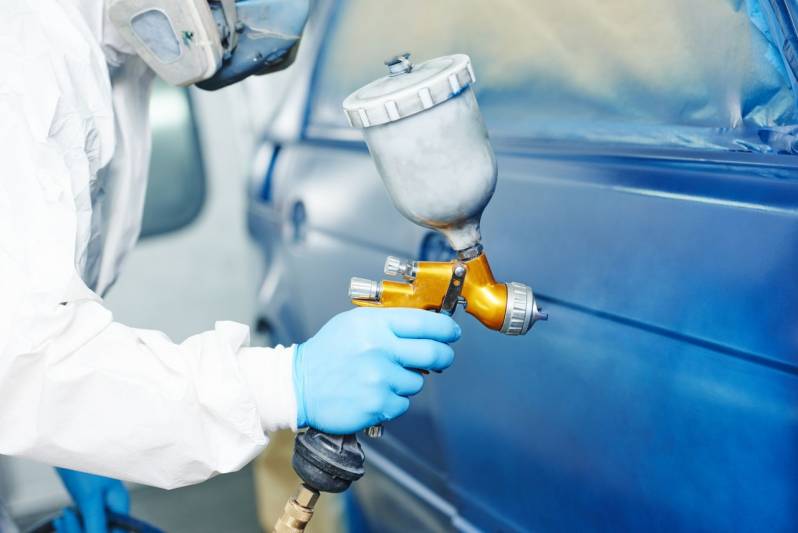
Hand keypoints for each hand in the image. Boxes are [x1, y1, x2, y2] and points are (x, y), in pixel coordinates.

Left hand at [54, 468, 128, 532]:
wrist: (66, 445)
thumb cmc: (83, 462)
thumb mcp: (90, 497)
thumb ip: (97, 520)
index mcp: (120, 502)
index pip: (119, 530)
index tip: (89, 530)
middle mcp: (113, 504)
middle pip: (103, 529)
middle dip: (82, 530)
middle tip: (69, 520)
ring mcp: (100, 503)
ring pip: (89, 527)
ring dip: (73, 528)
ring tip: (63, 519)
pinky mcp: (87, 502)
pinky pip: (82, 521)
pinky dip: (70, 523)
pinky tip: (62, 519)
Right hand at [294, 307, 460, 433]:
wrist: (299, 385)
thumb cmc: (327, 353)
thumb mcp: (353, 323)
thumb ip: (387, 321)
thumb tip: (424, 323)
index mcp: (375, 325)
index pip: (426, 322)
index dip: (446, 328)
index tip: (451, 332)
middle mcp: (380, 349)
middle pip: (434, 352)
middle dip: (444, 355)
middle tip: (442, 356)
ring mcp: (380, 378)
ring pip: (418, 381)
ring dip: (409, 380)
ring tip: (384, 377)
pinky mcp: (378, 404)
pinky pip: (403, 403)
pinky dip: (394, 400)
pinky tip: (375, 392)